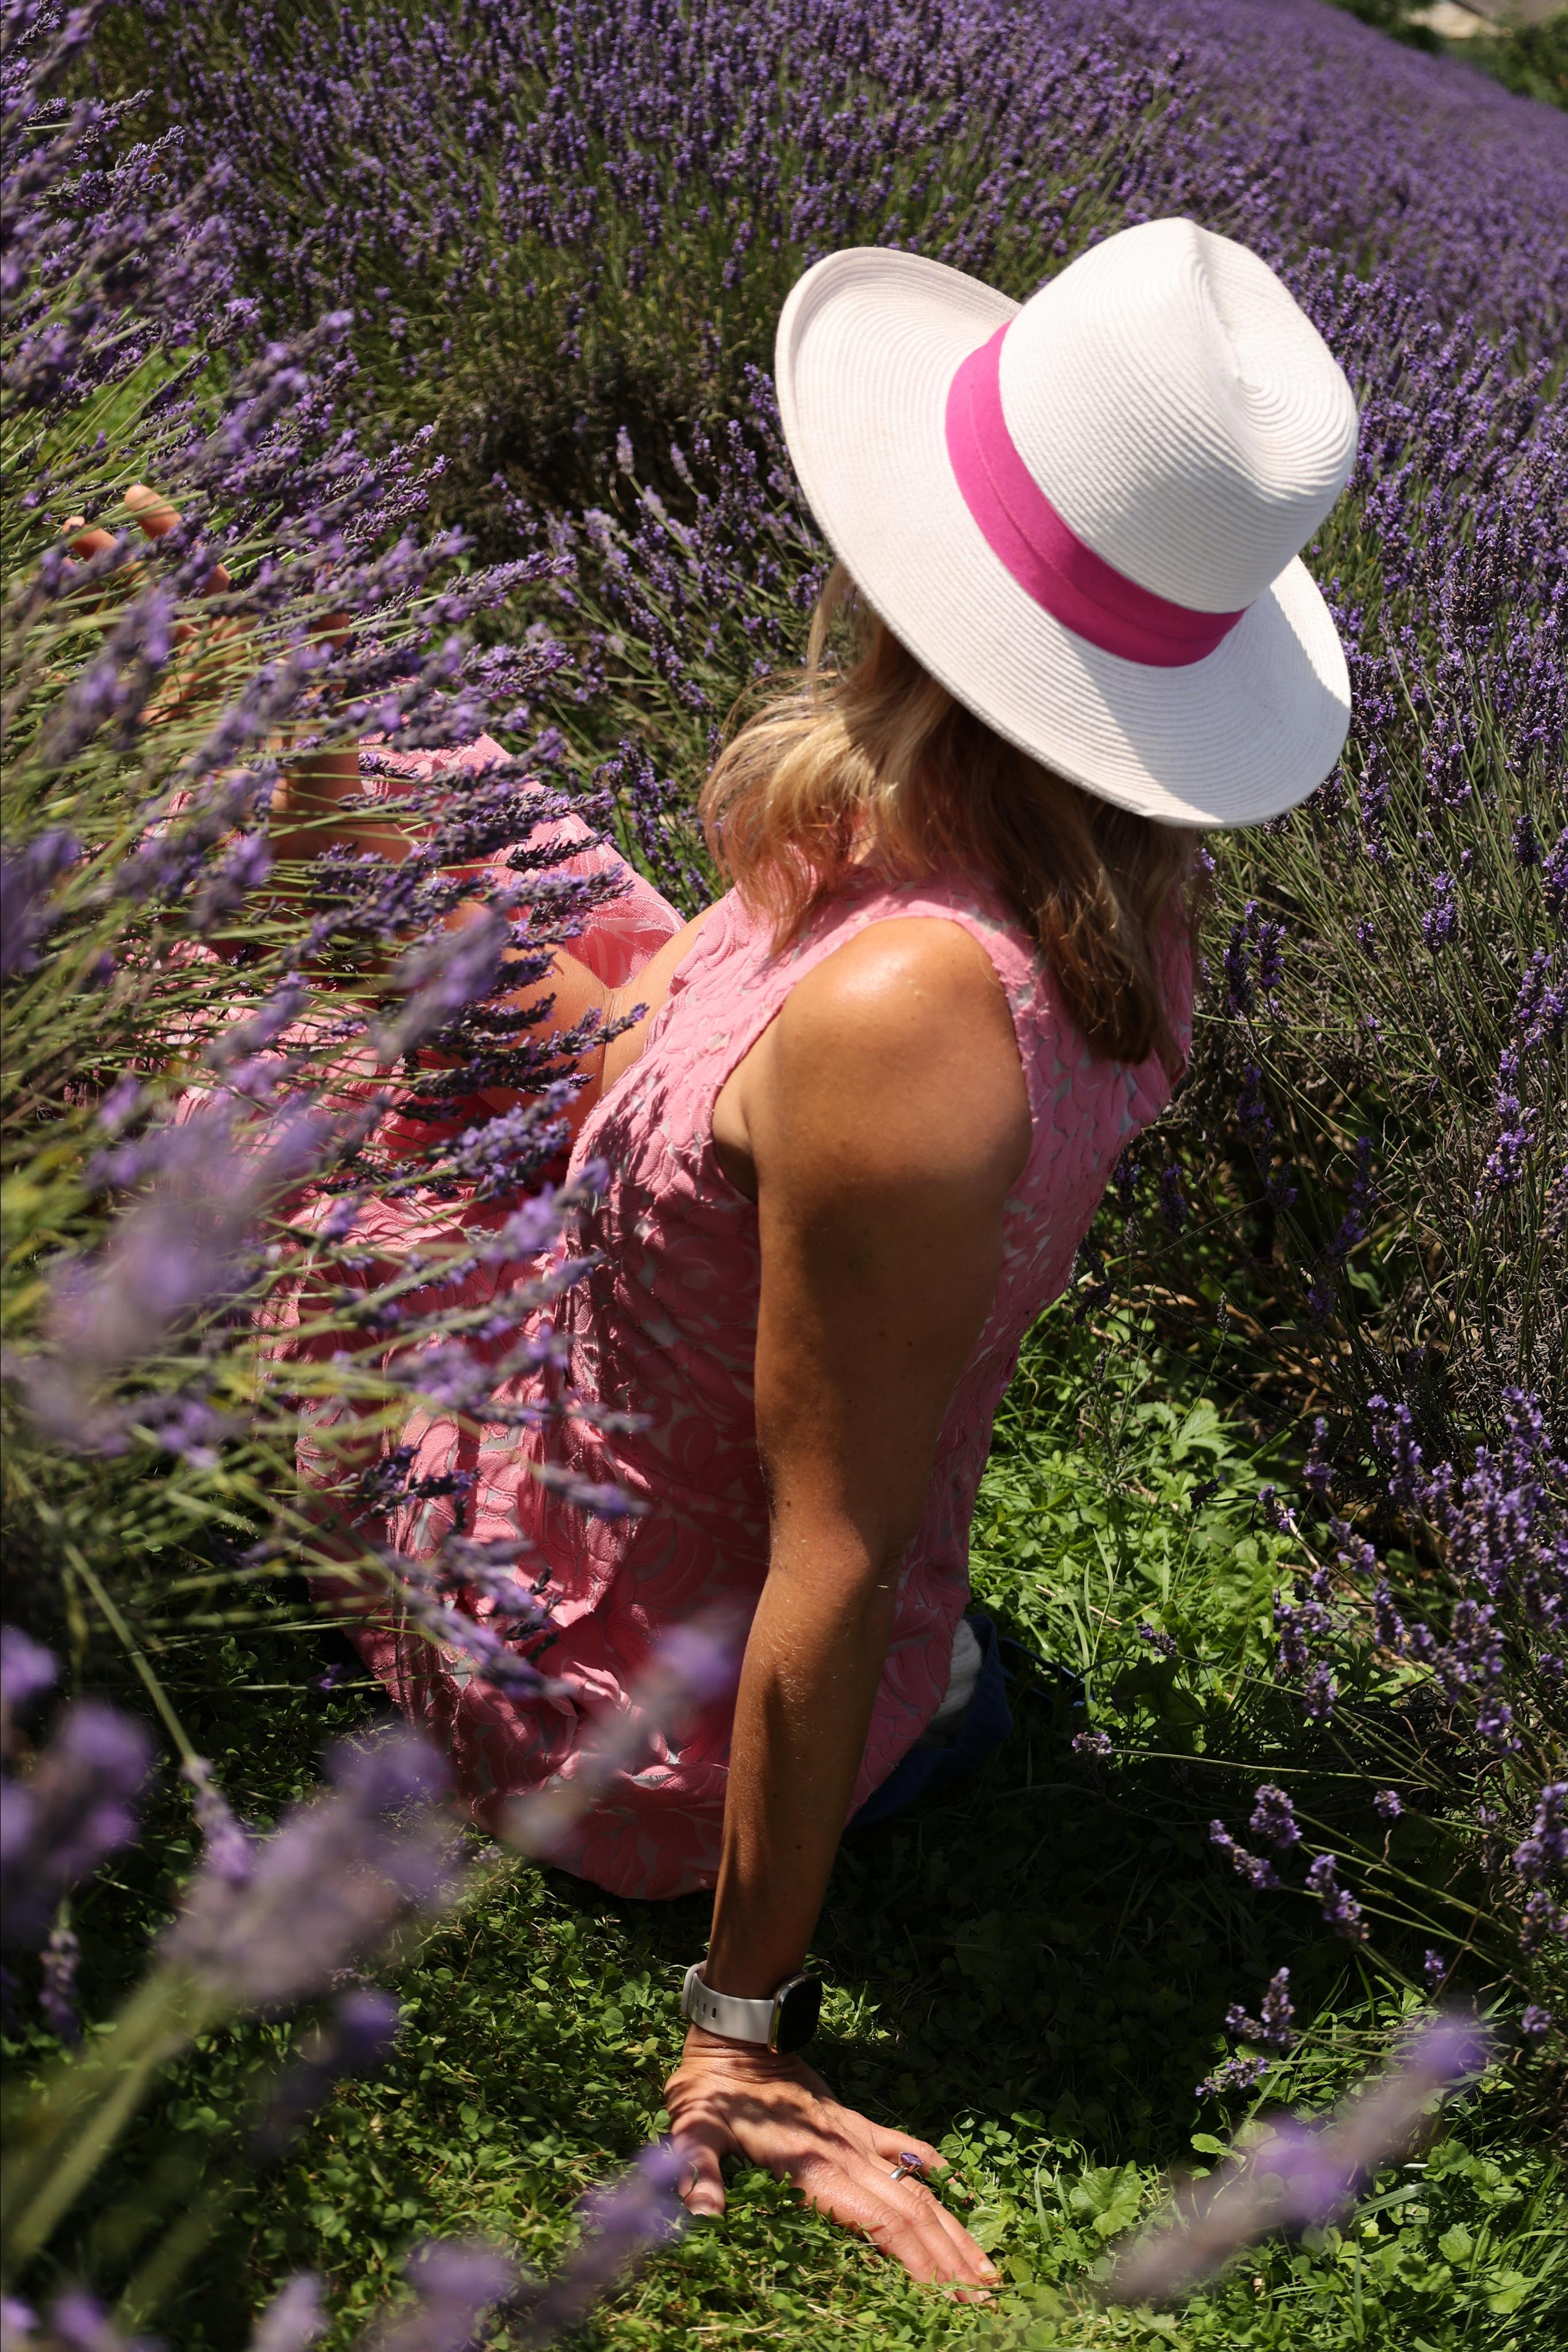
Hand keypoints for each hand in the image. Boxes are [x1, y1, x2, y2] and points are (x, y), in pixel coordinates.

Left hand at [664, 2028, 998, 2292]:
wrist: (739, 2033)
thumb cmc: (713, 2089)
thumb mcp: (696, 2128)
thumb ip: (700, 2170)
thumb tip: (702, 2216)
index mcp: (816, 2167)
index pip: (881, 2224)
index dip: (917, 2262)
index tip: (948, 2296)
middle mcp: (847, 2154)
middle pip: (913, 2214)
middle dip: (950, 2260)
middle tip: (987, 2299)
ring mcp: (855, 2137)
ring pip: (917, 2187)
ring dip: (952, 2227)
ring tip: (984, 2265)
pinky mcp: (853, 2122)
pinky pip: (902, 2147)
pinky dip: (933, 2167)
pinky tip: (959, 2186)